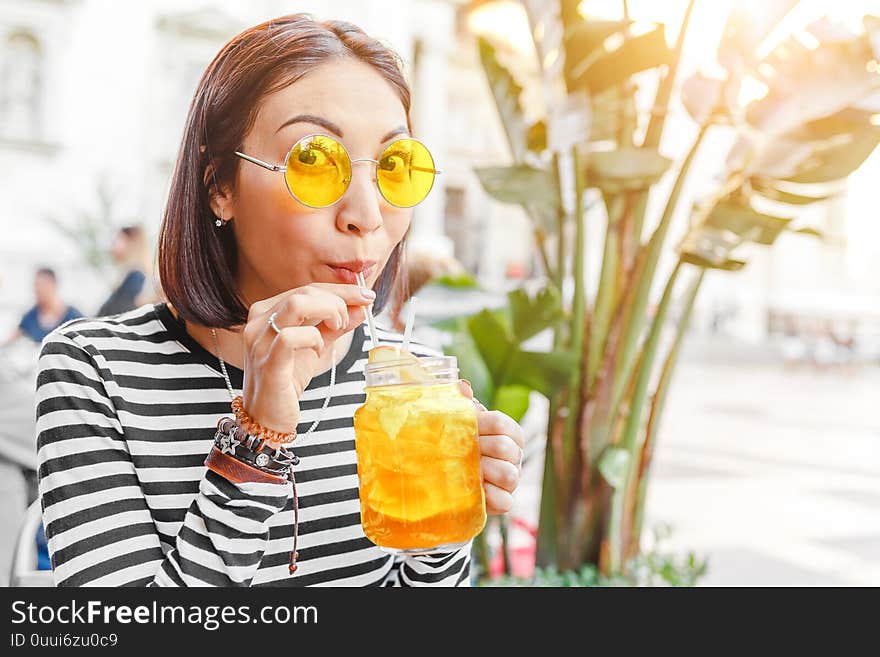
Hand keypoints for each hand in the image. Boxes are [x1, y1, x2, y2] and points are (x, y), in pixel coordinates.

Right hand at [241, 283, 374, 443]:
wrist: (267, 417)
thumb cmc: (287, 380)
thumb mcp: (316, 346)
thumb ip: (336, 326)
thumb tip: (361, 307)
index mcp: (267, 312)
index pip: (306, 288)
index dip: (340, 290)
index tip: (365, 295)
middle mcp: (258, 321)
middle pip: (304, 292)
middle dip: (338, 300)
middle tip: (351, 319)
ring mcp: (259, 341)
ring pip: (296, 305)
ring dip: (327, 312)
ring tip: (337, 328)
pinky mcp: (267, 363)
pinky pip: (291, 338)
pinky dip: (313, 338)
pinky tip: (318, 349)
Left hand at [458, 380, 524, 514]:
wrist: (447, 474)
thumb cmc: (459, 442)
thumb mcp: (459, 421)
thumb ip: (461, 403)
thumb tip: (463, 387)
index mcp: (509, 433)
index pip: (502, 423)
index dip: (480, 424)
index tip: (463, 428)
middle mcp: (515, 455)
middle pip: (505, 448)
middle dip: (480, 449)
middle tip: (460, 451)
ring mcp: (512, 479)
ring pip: (509, 475)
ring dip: (485, 472)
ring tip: (468, 470)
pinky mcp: (504, 501)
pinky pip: (505, 501)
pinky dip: (488, 496)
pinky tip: (474, 489)